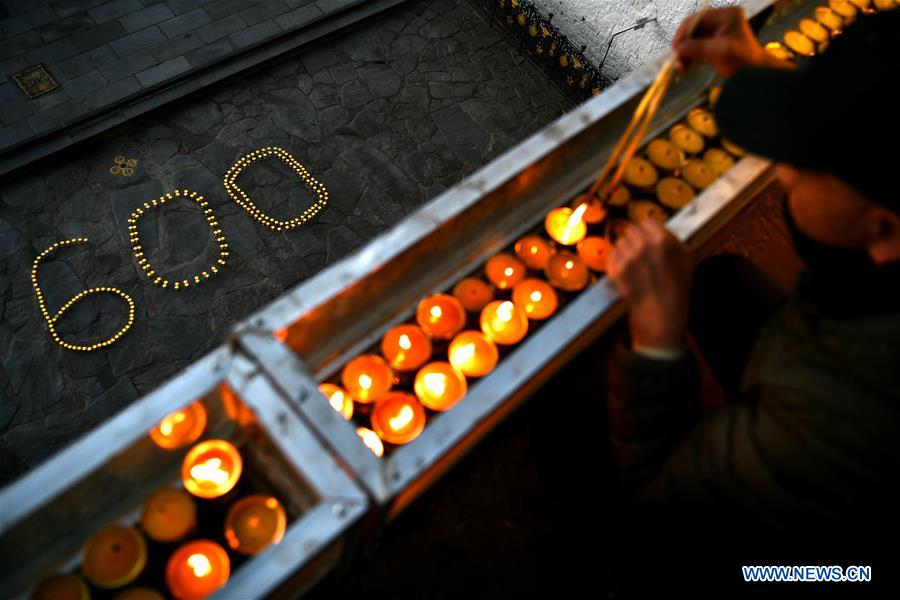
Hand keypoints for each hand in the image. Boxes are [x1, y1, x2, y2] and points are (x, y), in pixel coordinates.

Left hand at [608, 220, 692, 351]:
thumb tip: (656, 228)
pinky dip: (617, 262)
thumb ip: (671, 239)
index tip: (649, 242)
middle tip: (642, 256)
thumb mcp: (685, 258)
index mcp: (662, 240)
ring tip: (636, 266)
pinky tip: (627, 272)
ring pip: (620, 243)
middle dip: (635, 241)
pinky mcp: (616, 271)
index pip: (647, 223)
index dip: (648, 233)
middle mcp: (643, 246)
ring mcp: (627, 259)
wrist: (662, 314)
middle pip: (631, 231)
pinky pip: (612, 257)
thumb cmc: (677, 287)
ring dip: (625, 251)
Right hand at [673, 7, 787, 76]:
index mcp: (726, 15)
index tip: (675, 48)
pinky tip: (686, 64)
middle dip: (683, 43)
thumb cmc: (743, 60)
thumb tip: (678, 48)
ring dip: (685, 51)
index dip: (683, 32)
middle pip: (693, 28)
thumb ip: (697, 47)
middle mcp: (721, 19)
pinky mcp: (714, 41)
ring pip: (693, 37)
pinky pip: (697, 44)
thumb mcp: (719, 52)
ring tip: (681, 66)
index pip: (697, 19)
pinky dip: (690, 54)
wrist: (755, 73)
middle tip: (677, 59)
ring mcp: (718, 30)